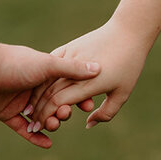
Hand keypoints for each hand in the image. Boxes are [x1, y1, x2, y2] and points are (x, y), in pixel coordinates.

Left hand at [0, 24, 99, 147]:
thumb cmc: (15, 62)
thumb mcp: (48, 64)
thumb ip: (72, 69)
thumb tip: (98, 68)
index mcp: (43, 73)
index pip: (65, 88)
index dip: (77, 97)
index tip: (88, 105)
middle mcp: (32, 87)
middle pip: (54, 105)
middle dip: (62, 112)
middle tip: (64, 114)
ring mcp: (19, 101)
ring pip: (40, 117)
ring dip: (50, 123)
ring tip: (53, 125)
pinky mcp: (7, 114)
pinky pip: (24, 129)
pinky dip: (35, 136)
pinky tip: (47, 143)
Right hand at [29, 19, 150, 129]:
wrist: (128, 31)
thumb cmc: (129, 64)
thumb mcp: (123, 93)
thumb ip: (106, 113)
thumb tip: (88, 124)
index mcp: (89, 84)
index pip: (58, 103)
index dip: (46, 117)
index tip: (39, 128)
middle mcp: (76, 71)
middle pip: (49, 93)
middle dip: (38, 111)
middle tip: (31, 124)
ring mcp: (70, 57)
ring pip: (47, 79)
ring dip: (36, 97)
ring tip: (30, 110)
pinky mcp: (68, 48)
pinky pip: (51, 65)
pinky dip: (42, 78)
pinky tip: (36, 89)